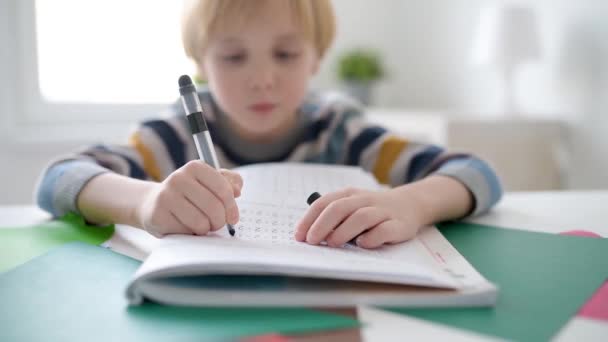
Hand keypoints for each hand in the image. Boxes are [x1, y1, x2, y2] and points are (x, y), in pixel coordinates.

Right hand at [135, 161, 242, 236]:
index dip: (232, 207)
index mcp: (195, 167)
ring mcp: (166, 197)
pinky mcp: (157, 215)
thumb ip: (228, 182)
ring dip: (205, 229)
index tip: (233, 218)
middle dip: (220, 221)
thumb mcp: (208, 182)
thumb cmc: (188, 193)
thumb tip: (238, 189)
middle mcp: (178, 178)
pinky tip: (185, 227)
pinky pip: (185, 232)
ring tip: (201, 225)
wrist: (152, 203)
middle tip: (216, 224)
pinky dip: (190, 234)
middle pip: (214, 207)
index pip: (223, 189)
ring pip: (201, 223)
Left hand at [294, 187, 427, 248]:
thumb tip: (310, 235)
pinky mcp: (398, 225)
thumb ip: (334, 216)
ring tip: (332, 243)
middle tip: (312, 241)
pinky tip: (362, 244)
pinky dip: (372, 237)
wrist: (409, 204)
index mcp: (349, 194)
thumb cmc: (372, 209)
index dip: (310, 219)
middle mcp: (364, 200)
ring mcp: (382, 212)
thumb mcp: (351, 206)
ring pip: (361, 217)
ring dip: (344, 231)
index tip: (299, 235)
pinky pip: (384, 230)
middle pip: (340, 208)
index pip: (325, 203)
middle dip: (322, 225)